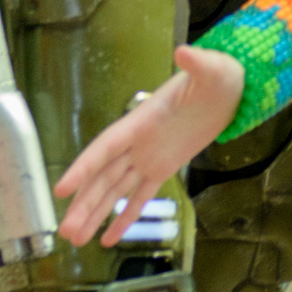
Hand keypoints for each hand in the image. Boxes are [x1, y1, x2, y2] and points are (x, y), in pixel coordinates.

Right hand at [54, 46, 242, 246]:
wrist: (229, 87)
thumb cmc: (217, 75)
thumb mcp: (211, 69)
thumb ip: (197, 63)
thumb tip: (185, 50)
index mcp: (141, 121)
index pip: (105, 148)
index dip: (83, 168)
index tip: (62, 189)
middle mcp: (138, 142)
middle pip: (103, 176)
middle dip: (83, 203)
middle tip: (65, 231)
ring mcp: (148, 156)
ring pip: (115, 190)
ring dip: (95, 213)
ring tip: (76, 240)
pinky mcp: (163, 168)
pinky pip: (140, 196)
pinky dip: (125, 217)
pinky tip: (108, 238)